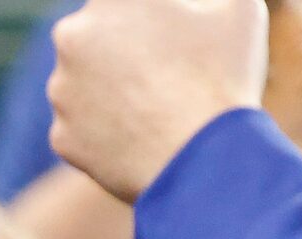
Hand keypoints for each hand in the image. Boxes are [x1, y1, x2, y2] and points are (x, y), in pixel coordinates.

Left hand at [48, 0, 268, 201]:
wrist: (201, 160)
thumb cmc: (223, 76)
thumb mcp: (240, 8)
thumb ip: (214, 0)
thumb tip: (197, 9)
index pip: (126, 5)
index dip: (155, 20)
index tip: (173, 37)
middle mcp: (71, 36)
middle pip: (100, 40)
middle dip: (128, 50)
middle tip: (168, 72)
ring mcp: (61, 90)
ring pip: (87, 85)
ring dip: (114, 91)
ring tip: (158, 108)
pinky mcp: (61, 137)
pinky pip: (84, 129)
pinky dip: (108, 133)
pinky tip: (142, 138)